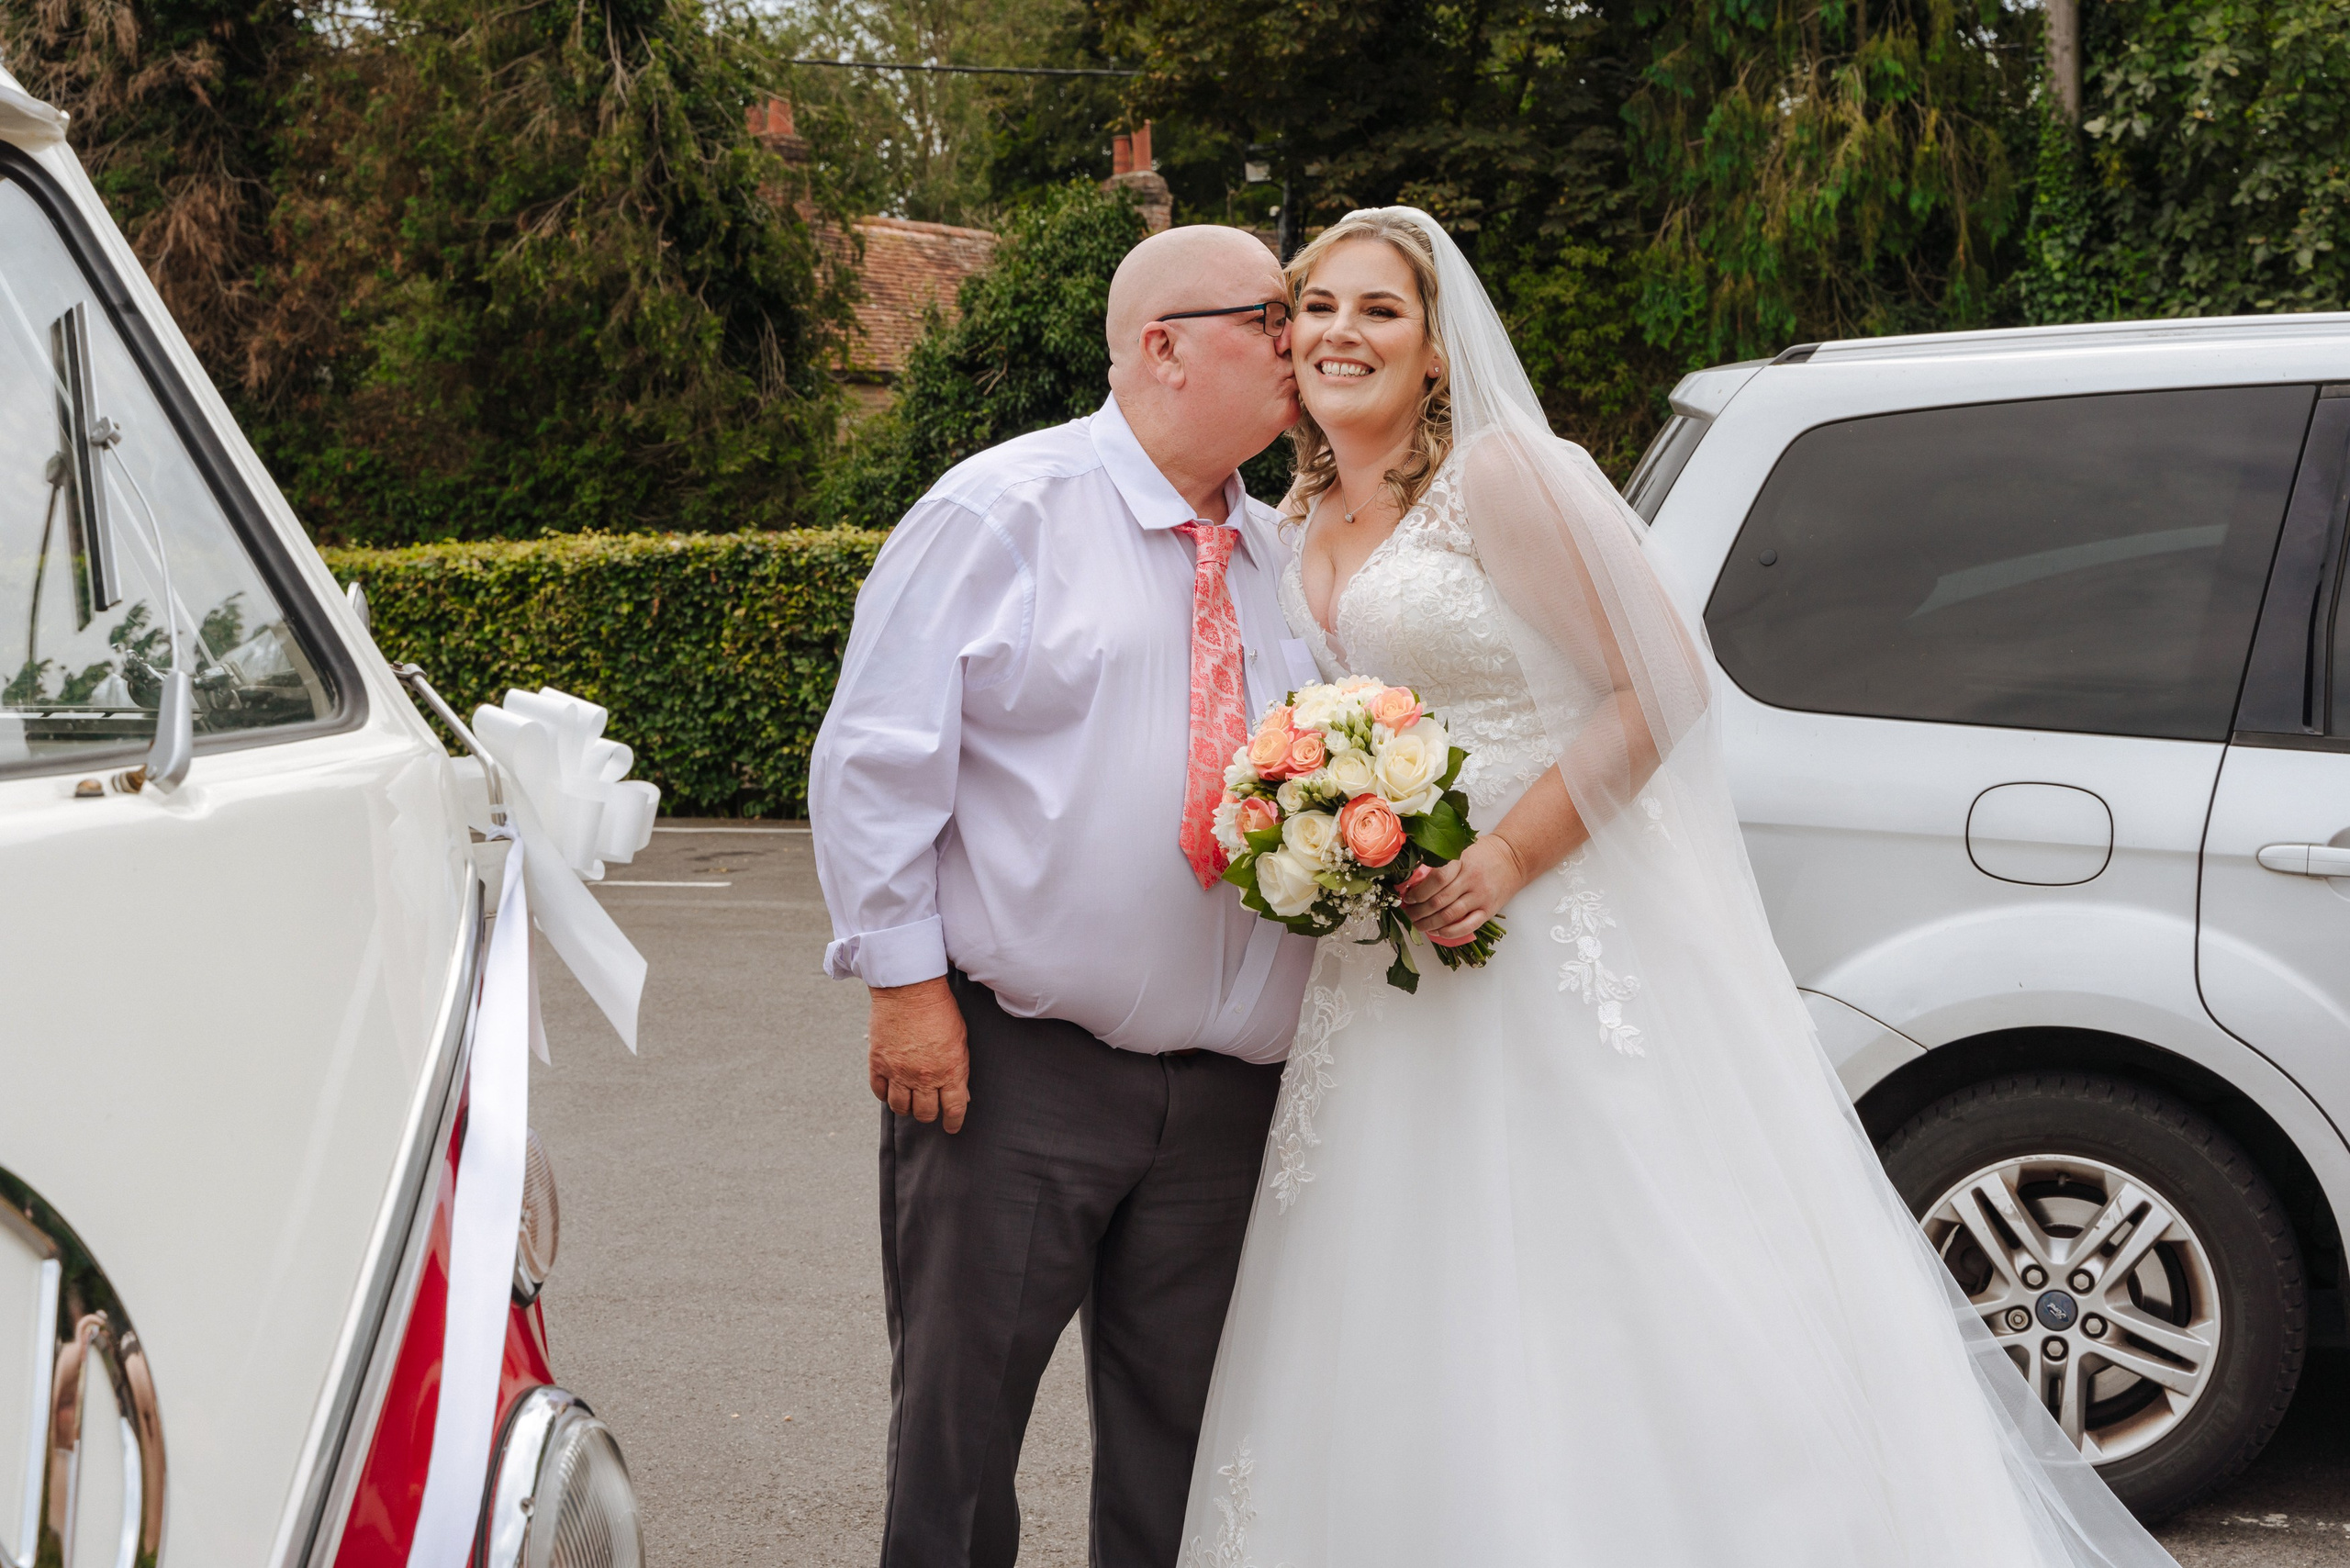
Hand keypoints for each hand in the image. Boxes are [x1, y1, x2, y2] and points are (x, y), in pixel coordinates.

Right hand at [867, 977, 970, 1132]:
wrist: (909, 989)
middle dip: (929, 1115)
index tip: (952, 1127)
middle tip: (929, 1110)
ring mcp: (899, 1072)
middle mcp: (924, 1077)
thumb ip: (960, 1069)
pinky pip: (879, 1091)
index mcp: (950, 1071)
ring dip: (907, 1108)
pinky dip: (885, 1095)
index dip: (954, 1122)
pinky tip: (891, 1090)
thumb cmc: (939, 1010)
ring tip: (910, 1101)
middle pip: (925, 1113)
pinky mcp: (879, 1063)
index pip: (953, 1109)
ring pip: (900, 1107)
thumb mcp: (960, 1040)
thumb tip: (960, 1093)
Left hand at [1402, 837, 1526, 946]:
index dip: (1419, 892)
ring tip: (1418, 925)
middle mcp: (1471, 879)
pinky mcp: (1489, 910)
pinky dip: (1449, 932)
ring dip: (1429, 924)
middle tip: (1409, 914)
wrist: (1513, 858)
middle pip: (1439, 901)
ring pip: (1449, 916)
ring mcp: (1481, 896)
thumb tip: (1411, 880)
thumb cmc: (1481, 853)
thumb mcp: (1460, 849)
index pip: (1436, 879)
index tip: (1408, 897)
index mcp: (1461, 861)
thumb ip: (1440, 862)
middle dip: (1418, 911)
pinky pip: (1467, 926)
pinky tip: (1438, 932)